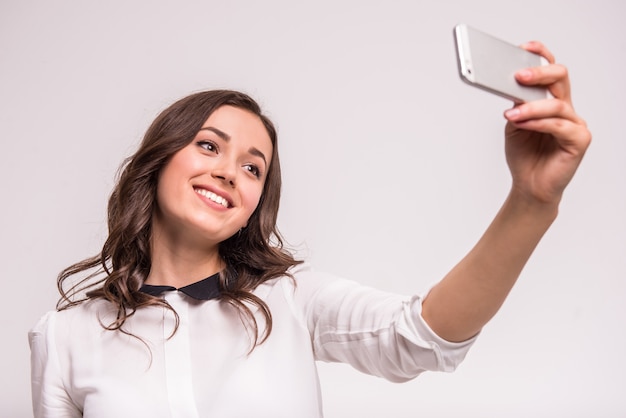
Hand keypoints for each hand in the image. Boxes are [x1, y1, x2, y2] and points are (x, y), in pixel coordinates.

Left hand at [504, 41, 590, 205]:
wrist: (529, 185)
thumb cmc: (524, 155)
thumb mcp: (514, 124)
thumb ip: (517, 105)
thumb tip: (511, 86)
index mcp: (550, 101)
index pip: (551, 71)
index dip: (541, 56)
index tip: (524, 47)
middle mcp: (565, 108)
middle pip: (560, 78)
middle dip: (539, 73)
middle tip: (518, 75)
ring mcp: (574, 123)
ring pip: (557, 103)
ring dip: (531, 107)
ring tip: (511, 113)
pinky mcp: (579, 140)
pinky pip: (560, 125)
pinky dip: (539, 123)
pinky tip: (522, 123)